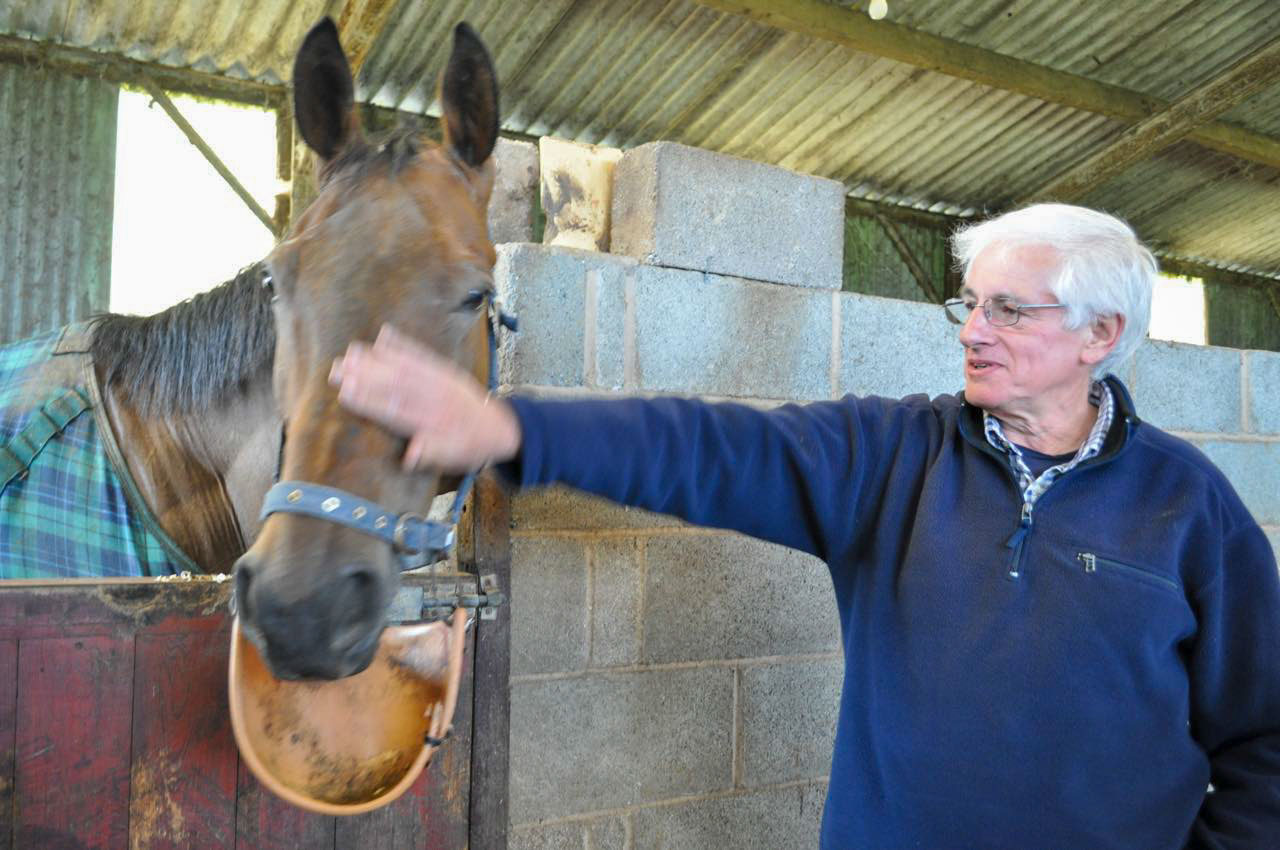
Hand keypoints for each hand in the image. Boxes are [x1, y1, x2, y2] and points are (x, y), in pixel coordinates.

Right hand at [329, 324, 520, 472]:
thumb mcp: (454, 457)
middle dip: (364, 376)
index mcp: (431, 422)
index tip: (344, 392)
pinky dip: (402, 343)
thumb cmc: (469, 445)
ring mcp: (438, 380)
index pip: (394, 411)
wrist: (499, 426)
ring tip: (351, 351)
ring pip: (404, 367)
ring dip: (376, 358)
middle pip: (394, 385)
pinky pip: (421, 354)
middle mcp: (432, 398)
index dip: (369, 401)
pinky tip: (383, 334)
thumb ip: (432, 454)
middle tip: (335, 368)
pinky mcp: (444, 369)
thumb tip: (408, 456)